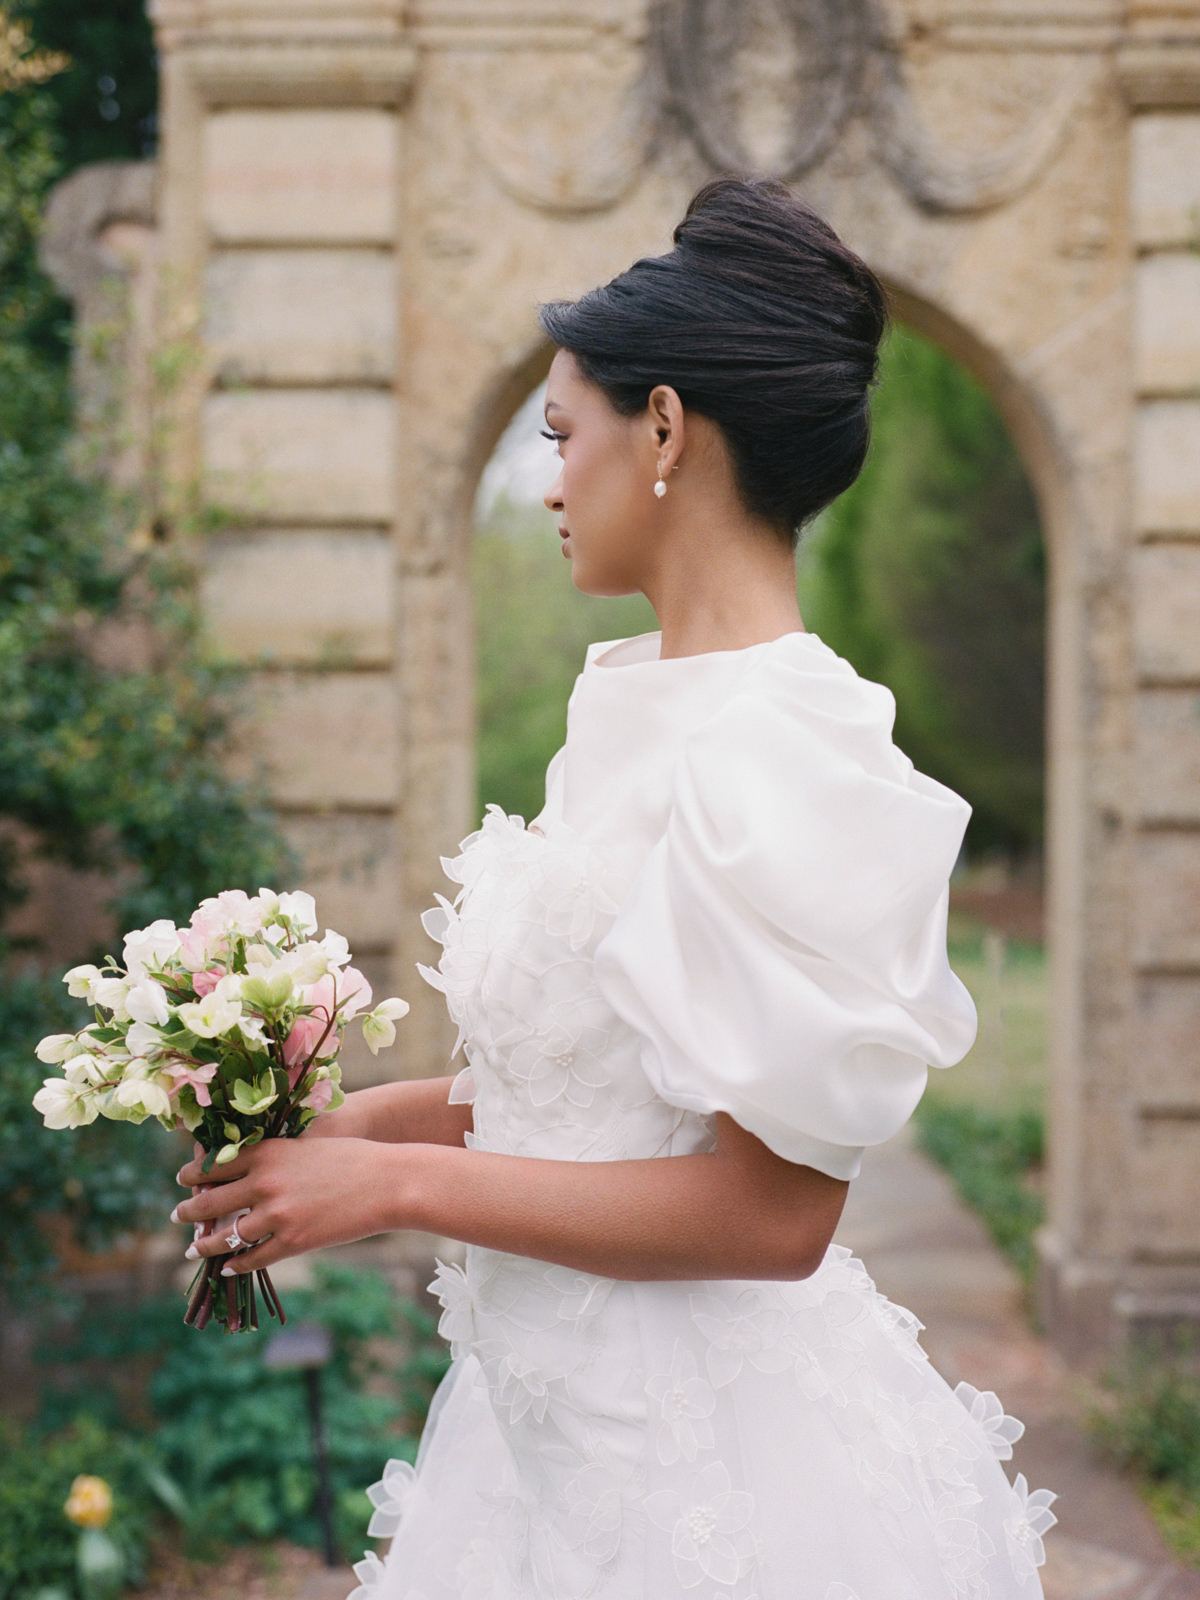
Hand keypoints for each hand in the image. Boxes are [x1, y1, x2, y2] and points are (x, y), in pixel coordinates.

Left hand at [173, 1136, 400, 1274]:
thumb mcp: (307, 1145)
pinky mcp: (293, 1242)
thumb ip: (274, 1157)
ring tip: (193, 1249)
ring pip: (226, 1236)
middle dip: (189, 1211)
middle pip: (210, 1201)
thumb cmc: (353, 1158)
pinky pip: (253, 1258)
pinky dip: (236, 1265)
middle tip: (177, 1216)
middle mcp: (265, 1182)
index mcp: (268, 1152)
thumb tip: (246, 1172)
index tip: (184, 1180)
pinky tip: (228, 1267)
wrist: (388, 1182)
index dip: (194, 1175)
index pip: (216, 1165)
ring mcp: (277, 1215)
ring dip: (204, 1245)